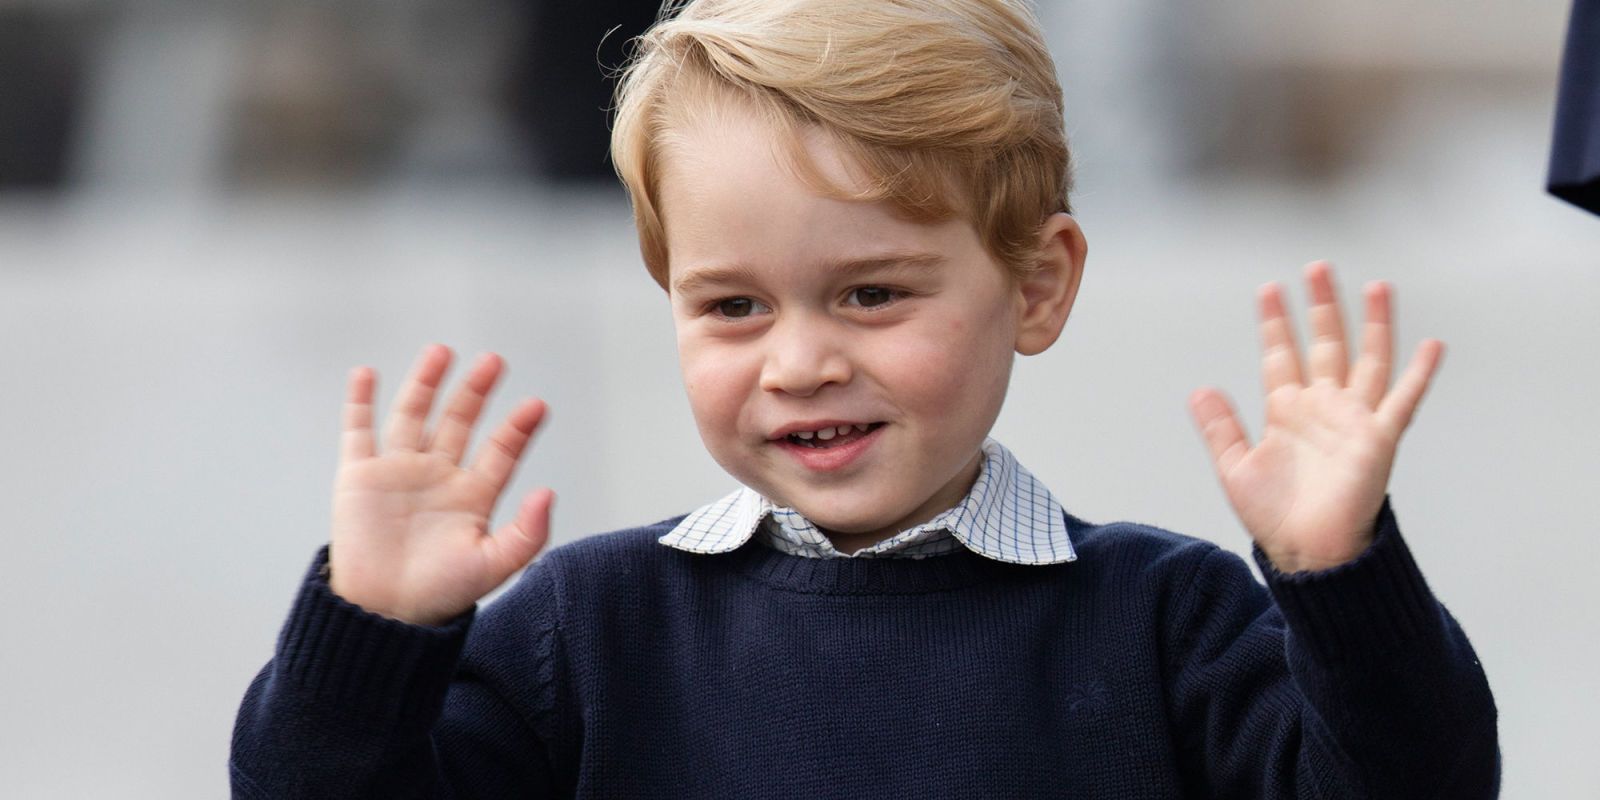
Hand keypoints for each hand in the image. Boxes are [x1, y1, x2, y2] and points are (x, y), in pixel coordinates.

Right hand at [328, 343, 553, 624]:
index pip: (501, 451)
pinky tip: (368, 373)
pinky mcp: (360, 477)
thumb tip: (549, 493)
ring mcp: (399, 472)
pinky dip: (360, 402)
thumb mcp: (494, 566)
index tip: (536, 406)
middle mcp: (438, 475)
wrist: (384, 614)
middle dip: (475, 392)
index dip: (518, 428)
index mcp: (473, 495)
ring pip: (415, 415)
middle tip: (494, 362)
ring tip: (441, 352)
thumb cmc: (442, 594)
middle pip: (460, 421)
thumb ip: (527, 533)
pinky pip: (359, 431)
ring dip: (427, 383)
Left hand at [1188, 261, 1442, 572]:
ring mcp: (1353, 421)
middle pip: (1325, 345)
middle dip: (1321, 308)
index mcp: (1287, 413)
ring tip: (1376, 286)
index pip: (1281, 355)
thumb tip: (1199, 389)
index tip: (1269, 289)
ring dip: (1373, 324)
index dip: (1275, 323)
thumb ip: (1220, 427)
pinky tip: (1432, 344)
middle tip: (1317, 268)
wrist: (1307, 553)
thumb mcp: (1235, 468)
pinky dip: (1419, 373)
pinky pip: (1403, 401)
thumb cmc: (1275, 518)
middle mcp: (1323, 409)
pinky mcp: (1379, 440)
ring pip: (1367, 360)